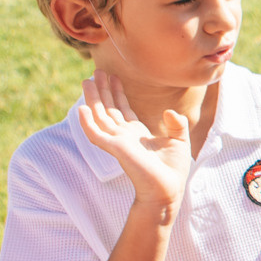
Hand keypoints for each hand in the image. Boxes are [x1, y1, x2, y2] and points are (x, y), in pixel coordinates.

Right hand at [77, 71, 193, 210]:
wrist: (168, 189)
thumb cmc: (172, 169)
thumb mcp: (179, 140)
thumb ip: (176, 123)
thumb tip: (169, 112)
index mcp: (136, 134)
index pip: (122, 109)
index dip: (117, 93)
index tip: (113, 76)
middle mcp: (124, 136)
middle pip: (108, 109)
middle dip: (102, 91)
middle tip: (96, 71)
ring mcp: (118, 142)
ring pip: (100, 116)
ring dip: (93, 99)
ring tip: (88, 80)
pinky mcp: (116, 149)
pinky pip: (97, 134)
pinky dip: (88, 123)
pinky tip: (81, 108)